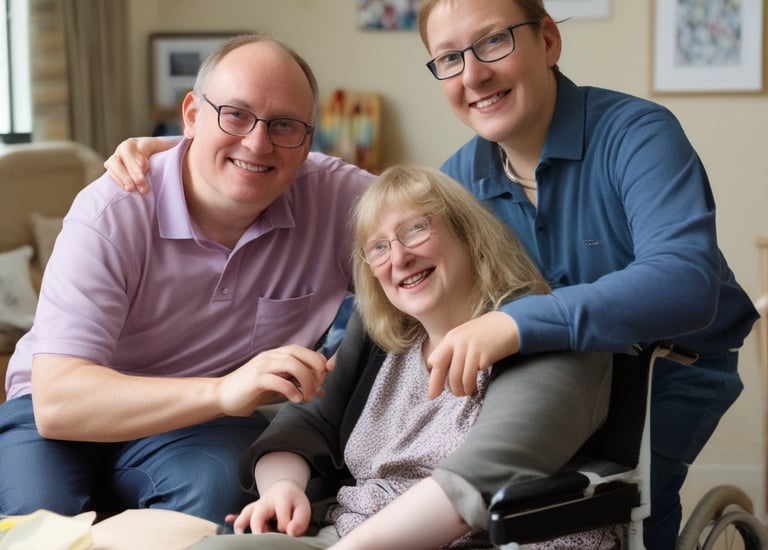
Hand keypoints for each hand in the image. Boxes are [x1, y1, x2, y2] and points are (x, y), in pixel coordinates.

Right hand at [103, 136, 178, 193]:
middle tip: (142, 187)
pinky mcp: (114, 168)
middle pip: (125, 153)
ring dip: (122, 176)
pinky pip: (111, 172)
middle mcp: (128, 147)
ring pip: (113, 162)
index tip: (146, 167)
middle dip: (133, 171)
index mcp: (143, 142)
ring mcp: (118, 157)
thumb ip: (180, 148)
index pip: (139, 146)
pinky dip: (117, 180)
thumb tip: (192, 140)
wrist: (154, 165)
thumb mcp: (172, 153)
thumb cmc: (166, 161)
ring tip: (131, 189)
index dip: (140, 156)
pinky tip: (125, 189)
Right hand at [216, 344, 330, 415]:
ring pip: (291, 364)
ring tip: (308, 397)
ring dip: (306, 381)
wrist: (221, 396)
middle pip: (300, 354)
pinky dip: (291, 390)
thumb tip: (321, 390)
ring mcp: (262, 366)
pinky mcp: (255, 380)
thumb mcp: (279, 385)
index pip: (304, 351)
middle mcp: (270, 356)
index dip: (319, 362)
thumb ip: (298, 384)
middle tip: (318, 388)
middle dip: (315, 369)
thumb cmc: (251, 391)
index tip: (325, 377)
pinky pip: (278, 381)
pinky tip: (296, 399)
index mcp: (277, 355)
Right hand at [227, 480, 310, 535]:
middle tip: (263, 543)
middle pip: (257, 517)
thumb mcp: (303, 508)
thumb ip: (299, 521)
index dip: (286, 528)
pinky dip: (233, 520)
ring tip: (242, 541)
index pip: (282, 519)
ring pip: (244, 516)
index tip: (290, 533)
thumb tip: (290, 533)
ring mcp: (255, 507)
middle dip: (259, 532)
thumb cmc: (294, 502)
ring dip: (241, 529)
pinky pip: (238, 516)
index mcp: (281, 499)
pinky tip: (228, 520)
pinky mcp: (250, 513)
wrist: (283, 489)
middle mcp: (264, 503)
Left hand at [426, 311, 519, 398]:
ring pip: (455, 377)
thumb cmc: (491, 332)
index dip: (434, 376)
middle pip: (440, 368)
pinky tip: (474, 389)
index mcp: (452, 337)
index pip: (434, 359)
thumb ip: (457, 349)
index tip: (435, 390)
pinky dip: (470, 387)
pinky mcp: (482, 356)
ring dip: (459, 390)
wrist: (512, 324)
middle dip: (440, 386)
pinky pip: (469, 378)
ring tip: (466, 393)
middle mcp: (457, 342)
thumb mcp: (468, 336)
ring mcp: (469, 348)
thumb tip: (448, 370)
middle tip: (450, 395)